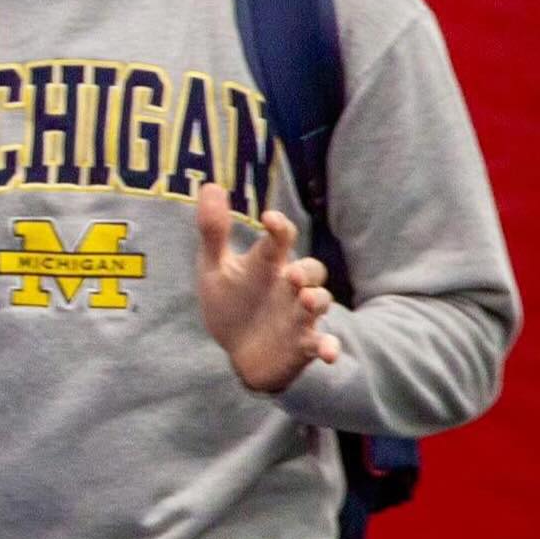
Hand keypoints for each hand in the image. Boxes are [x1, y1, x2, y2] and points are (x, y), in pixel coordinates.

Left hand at [195, 183, 340, 393]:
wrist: (237, 351)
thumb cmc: (229, 302)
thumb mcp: (214, 267)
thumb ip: (213, 231)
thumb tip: (210, 185)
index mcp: (268, 263)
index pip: (280, 239)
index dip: (279, 227)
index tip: (268, 220)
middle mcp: (289, 286)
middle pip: (311, 269)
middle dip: (305, 270)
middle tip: (290, 274)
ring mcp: (299, 315)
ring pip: (320, 301)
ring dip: (317, 300)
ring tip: (304, 300)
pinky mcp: (303, 344)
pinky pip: (322, 343)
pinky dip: (329, 346)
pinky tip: (328, 354)